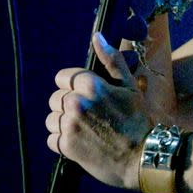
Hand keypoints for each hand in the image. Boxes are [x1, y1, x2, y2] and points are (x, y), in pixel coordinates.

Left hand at [45, 33, 151, 190]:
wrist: (142, 155)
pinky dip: (63, 140)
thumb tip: (97, 36)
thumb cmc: (138, 118)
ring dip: (64, 122)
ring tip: (85, 128)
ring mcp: (70, 126)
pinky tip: (81, 140)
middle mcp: (77, 103)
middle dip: (69, 103)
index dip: (74, 84)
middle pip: (55, 98)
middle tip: (90, 113)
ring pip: (51, 118)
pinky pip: (52, 138)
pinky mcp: (65, 146)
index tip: (87, 93)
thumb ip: (112, 60)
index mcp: (92, 86)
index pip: (63, 77)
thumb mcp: (130, 85)